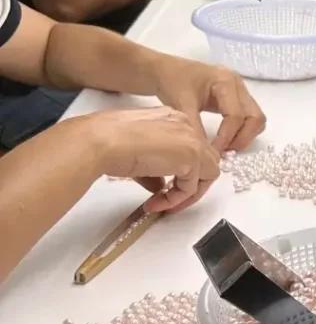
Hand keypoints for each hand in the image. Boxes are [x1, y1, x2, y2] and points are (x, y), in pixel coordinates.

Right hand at [89, 107, 221, 212]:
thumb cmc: (108, 141)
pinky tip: (157, 203)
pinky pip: (192, 188)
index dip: (183, 172)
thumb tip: (160, 186)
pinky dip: (176, 200)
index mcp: (174, 118)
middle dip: (192, 184)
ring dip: (187, 194)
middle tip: (171, 200)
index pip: (192, 148)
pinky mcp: (191, 157)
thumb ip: (157, 167)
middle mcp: (186, 125)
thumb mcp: (140, 153)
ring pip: (208, 175)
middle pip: (207, 160)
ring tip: (163, 205)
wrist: (99, 142)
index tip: (165, 188)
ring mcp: (192, 140)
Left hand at [152, 56, 265, 153]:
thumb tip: (207, 152)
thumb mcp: (181, 104)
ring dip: (246, 136)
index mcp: (226, 81)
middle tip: (226, 152)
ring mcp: (240, 92)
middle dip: (243, 138)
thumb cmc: (172, 81)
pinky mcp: (236, 99)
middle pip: (255, 117)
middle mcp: (238, 86)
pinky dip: (242, 131)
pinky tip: (227, 140)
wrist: (165, 70)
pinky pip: (249, 118)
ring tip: (227, 147)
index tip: (214, 152)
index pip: (235, 115)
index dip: (227, 137)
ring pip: (256, 119)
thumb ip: (195, 127)